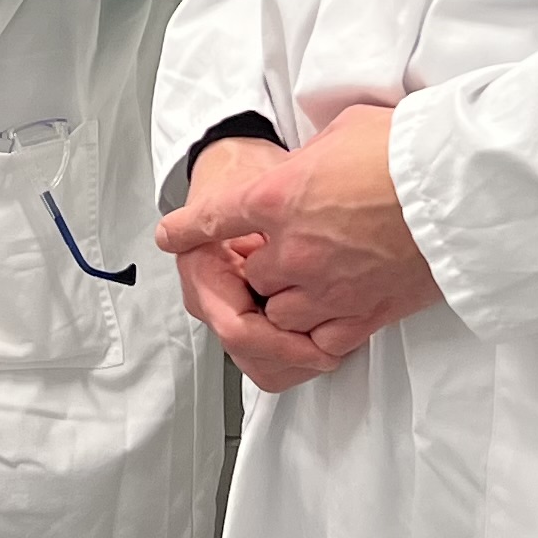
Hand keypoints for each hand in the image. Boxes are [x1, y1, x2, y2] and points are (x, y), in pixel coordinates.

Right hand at [157, 135, 331, 392]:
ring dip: (299, 362)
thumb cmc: (242, 175)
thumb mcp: (254, 185)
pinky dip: (299, 355)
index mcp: (201, 270)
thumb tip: (279, 239)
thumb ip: (261, 213)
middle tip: (336, 348)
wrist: (234, 171)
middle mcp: (208, 298)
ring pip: (262, 366)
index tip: (320, 345)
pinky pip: (271, 358)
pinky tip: (327, 335)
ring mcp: (226, 311)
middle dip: (294, 358)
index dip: (283, 343)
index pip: (239, 329)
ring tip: (336, 341)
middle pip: (250, 356)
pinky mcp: (248, 317)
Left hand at [209, 104, 441, 361]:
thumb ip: (313, 155)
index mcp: (278, 198)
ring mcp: (329, 287)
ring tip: (310, 282)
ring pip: (281, 312)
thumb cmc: (408, 151)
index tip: (170, 236)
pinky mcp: (366, 313)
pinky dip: (319, 331)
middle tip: (285, 251)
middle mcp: (294, 249)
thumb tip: (314, 161)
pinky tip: (329, 317)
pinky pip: (322, 339)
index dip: (187, 228)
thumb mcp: (344, 129)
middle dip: (263, 265)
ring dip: (288, 299)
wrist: (460, 190)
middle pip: (253, 274)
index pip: (214, 218)